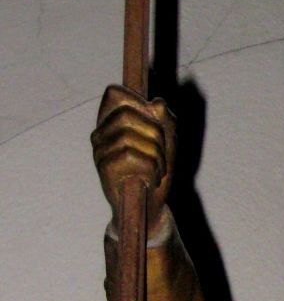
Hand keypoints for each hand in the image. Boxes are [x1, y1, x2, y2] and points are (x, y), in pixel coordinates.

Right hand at [92, 85, 175, 221]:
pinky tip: (152, 178)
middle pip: (127, 114)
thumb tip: (158, 102)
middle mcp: (101, 133)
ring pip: (129, 136)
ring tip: (159, 168)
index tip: (157, 119)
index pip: (114, 93)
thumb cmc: (155, 171)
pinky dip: (149, 166)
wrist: (149, 206)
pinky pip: (129, 156)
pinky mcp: (103, 168)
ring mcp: (99, 151)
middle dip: (155, 131)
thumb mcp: (167, 143)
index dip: (139, 101)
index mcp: (112, 122)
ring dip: (155, 153)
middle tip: (163, 151)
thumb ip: (166, 121)